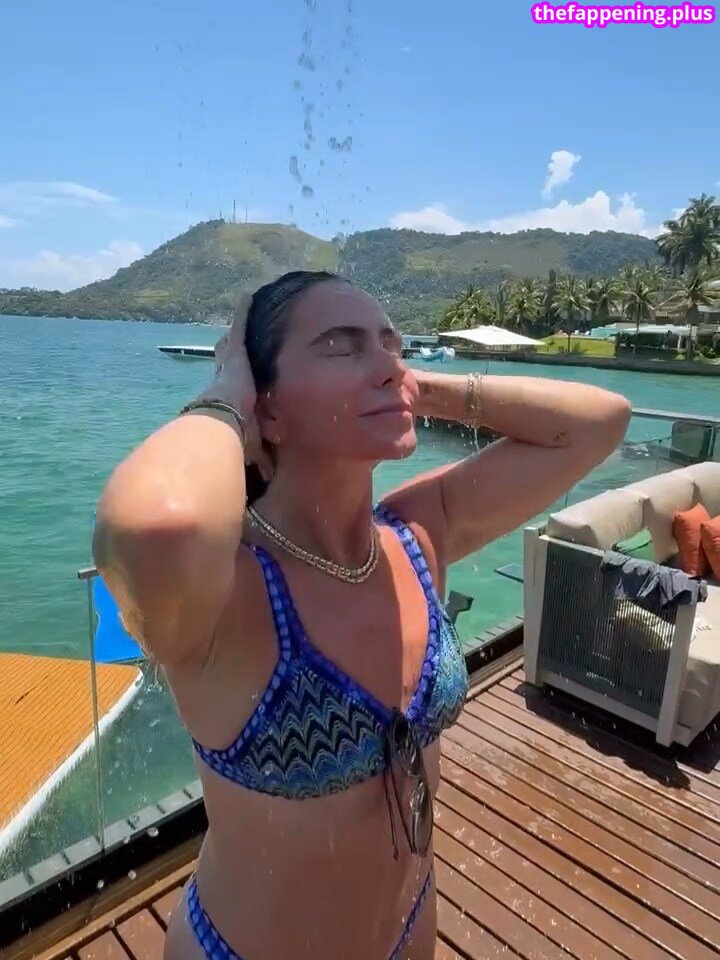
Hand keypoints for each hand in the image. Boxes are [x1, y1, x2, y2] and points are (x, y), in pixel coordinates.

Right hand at [204, 296, 272, 478]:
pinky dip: (244, 313)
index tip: (238, 379)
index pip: (231, 389)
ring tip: (246, 312)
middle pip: (228, 361)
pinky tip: (250, 296)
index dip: (233, 381)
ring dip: (239, 330)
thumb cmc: (232, 442)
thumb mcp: (251, 448)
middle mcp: (224, 380)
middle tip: (233, 341)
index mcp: (228, 403)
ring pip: (234, 342)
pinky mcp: (236, 352)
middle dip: (232, 352)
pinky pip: (241, 327)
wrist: (217, 427)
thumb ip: (261, 457)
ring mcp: (230, 364)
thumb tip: (270, 474)